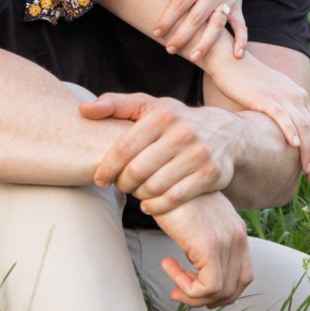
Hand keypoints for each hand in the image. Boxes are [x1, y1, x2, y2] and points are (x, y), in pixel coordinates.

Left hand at [85, 92, 235, 211]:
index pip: (124, 148)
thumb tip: (83, 110)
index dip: (107, 167)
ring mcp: (198, 154)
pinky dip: (157, 205)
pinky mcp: (210, 174)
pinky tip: (149, 203)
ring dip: (139, 195)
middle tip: (120, 186)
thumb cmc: (176, 120)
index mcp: (162, 114)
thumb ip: (114, 105)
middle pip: (137, 171)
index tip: (99, 179)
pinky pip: (174, 198)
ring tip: (135, 191)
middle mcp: (182, 132)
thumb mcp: (148, 106)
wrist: (226, 134)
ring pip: (154, 187)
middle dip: (122, 183)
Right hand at [154, 193, 252, 307]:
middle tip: (179, 290)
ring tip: (171, 276)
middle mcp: (238, 236)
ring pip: (220, 292)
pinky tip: (168, 266)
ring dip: (192, 293)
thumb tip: (195, 268)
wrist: (159, 172)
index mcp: (237, 230)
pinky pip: (207, 287)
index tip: (192, 282)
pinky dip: (187, 289)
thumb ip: (204, 238)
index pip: (243, 275)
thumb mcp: (196, 217)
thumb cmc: (171, 192)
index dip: (220, 290)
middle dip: (207, 298)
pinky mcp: (210, 246)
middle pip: (235, 288)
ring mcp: (227, 241)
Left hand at [156, 0, 246, 60]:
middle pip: (197, 19)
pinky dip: (241, 40)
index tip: (156, 32)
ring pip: (217, 25)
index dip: (167, 18)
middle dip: (182, 36)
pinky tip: (236, 55)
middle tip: (170, 49)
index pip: (180, 3)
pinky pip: (241, 25)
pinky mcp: (237, 7)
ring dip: (206, 43)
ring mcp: (227, 1)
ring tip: (194, 57)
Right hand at [204, 48, 309, 182]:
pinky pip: (283, 117)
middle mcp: (295, 96)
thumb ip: (278, 112)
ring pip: (302, 127)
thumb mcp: (269, 96)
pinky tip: (294, 146)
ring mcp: (282, 96)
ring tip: (307, 170)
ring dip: (308, 151)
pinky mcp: (266, 97)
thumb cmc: (246, 82)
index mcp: (298, 96)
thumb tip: (277, 136)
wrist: (230, 61)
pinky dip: (291, 132)